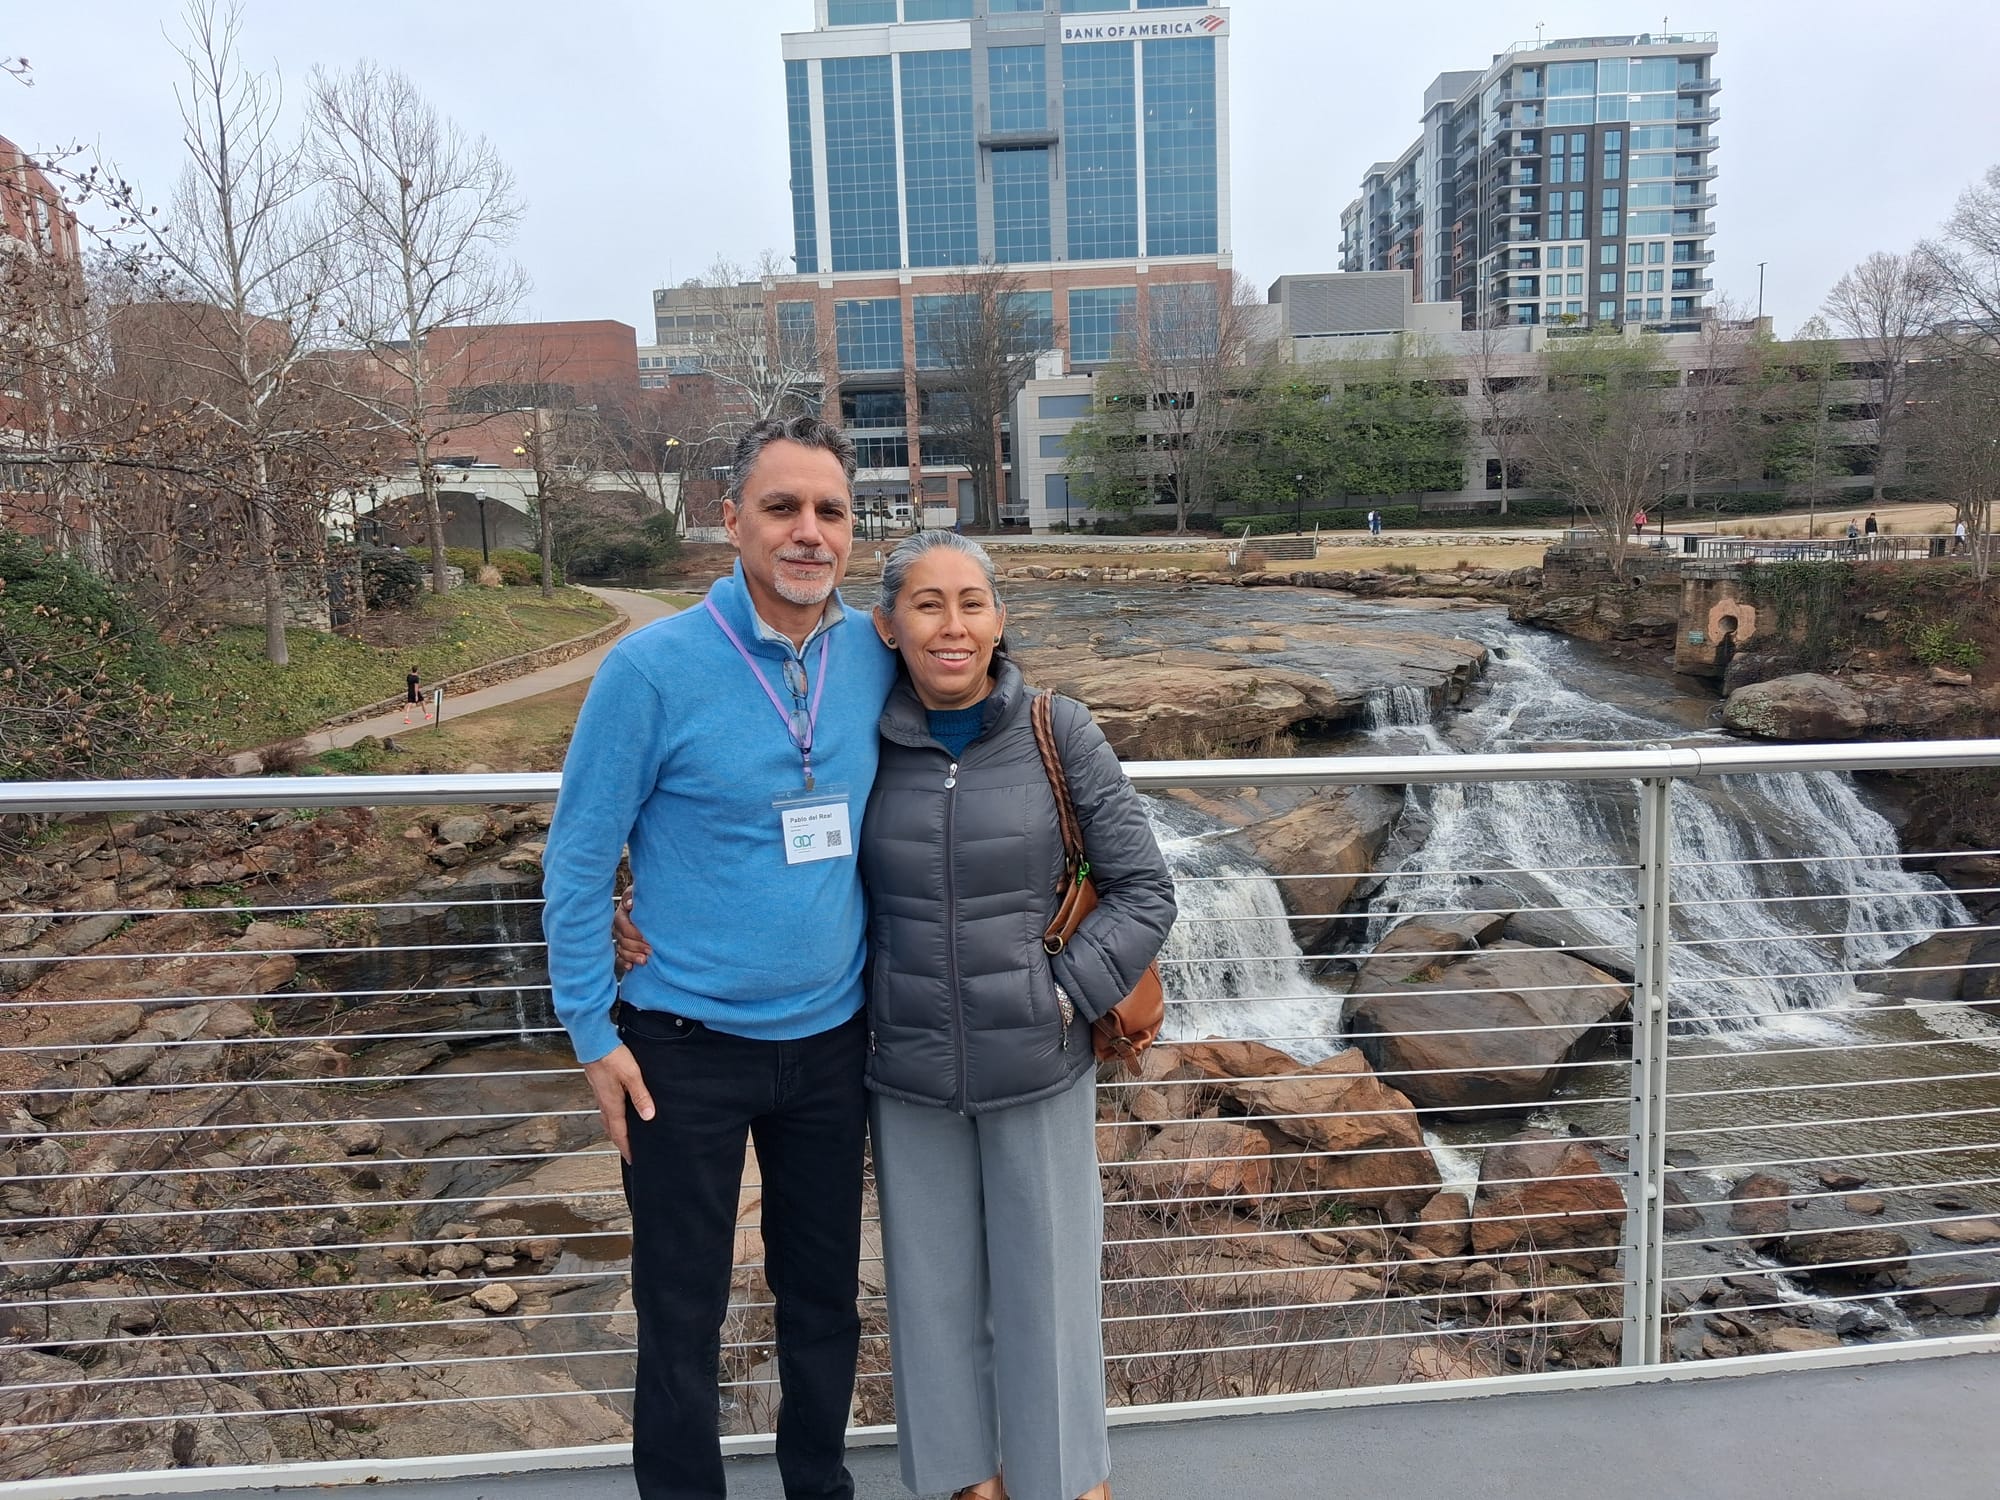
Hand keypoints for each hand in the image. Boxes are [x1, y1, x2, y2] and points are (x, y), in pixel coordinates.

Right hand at [582, 1044, 654, 1164]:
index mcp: (611, 1105)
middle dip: (620, 1141)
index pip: (619, 1133)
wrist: (593, 1041)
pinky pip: (606, 1108)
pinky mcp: (600, 1086)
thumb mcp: (632, 1076)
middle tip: (629, 1151)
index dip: (626, 1147)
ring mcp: (600, 1095)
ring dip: (616, 1129)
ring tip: (625, 1135)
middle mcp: (603, 1103)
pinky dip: (613, 1116)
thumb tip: (648, 1116)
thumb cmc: (611, 1057)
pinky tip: (619, 1111)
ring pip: (608, 1119)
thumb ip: (641, 1096)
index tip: (632, 1159)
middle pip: (611, 1129)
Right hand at [613, 894, 651, 969]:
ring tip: (645, 960)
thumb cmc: (650, 900)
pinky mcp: (624, 950)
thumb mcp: (641, 894)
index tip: (648, 937)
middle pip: (622, 940)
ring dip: (632, 956)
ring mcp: (621, 940)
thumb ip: (633, 896)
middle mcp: (619, 928)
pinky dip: (624, 963)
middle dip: (636, 946)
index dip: (634, 932)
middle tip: (651, 950)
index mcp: (622, 914)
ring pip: (621, 950)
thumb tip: (629, 904)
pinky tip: (631, 967)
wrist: (657, 910)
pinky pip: (619, 959)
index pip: (622, 924)